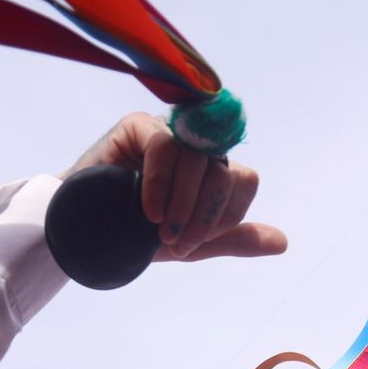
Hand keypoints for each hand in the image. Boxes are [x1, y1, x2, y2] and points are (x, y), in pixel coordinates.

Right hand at [65, 113, 281, 262]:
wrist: (85, 233)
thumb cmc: (134, 233)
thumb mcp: (190, 242)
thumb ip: (231, 238)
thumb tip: (281, 242)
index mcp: (212, 170)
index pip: (244, 181)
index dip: (225, 214)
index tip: (195, 242)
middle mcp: (195, 148)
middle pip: (224, 169)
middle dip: (203, 214)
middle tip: (176, 241)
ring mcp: (168, 133)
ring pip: (198, 158)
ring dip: (182, 202)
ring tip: (159, 228)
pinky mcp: (138, 126)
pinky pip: (165, 146)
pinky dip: (160, 182)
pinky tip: (147, 209)